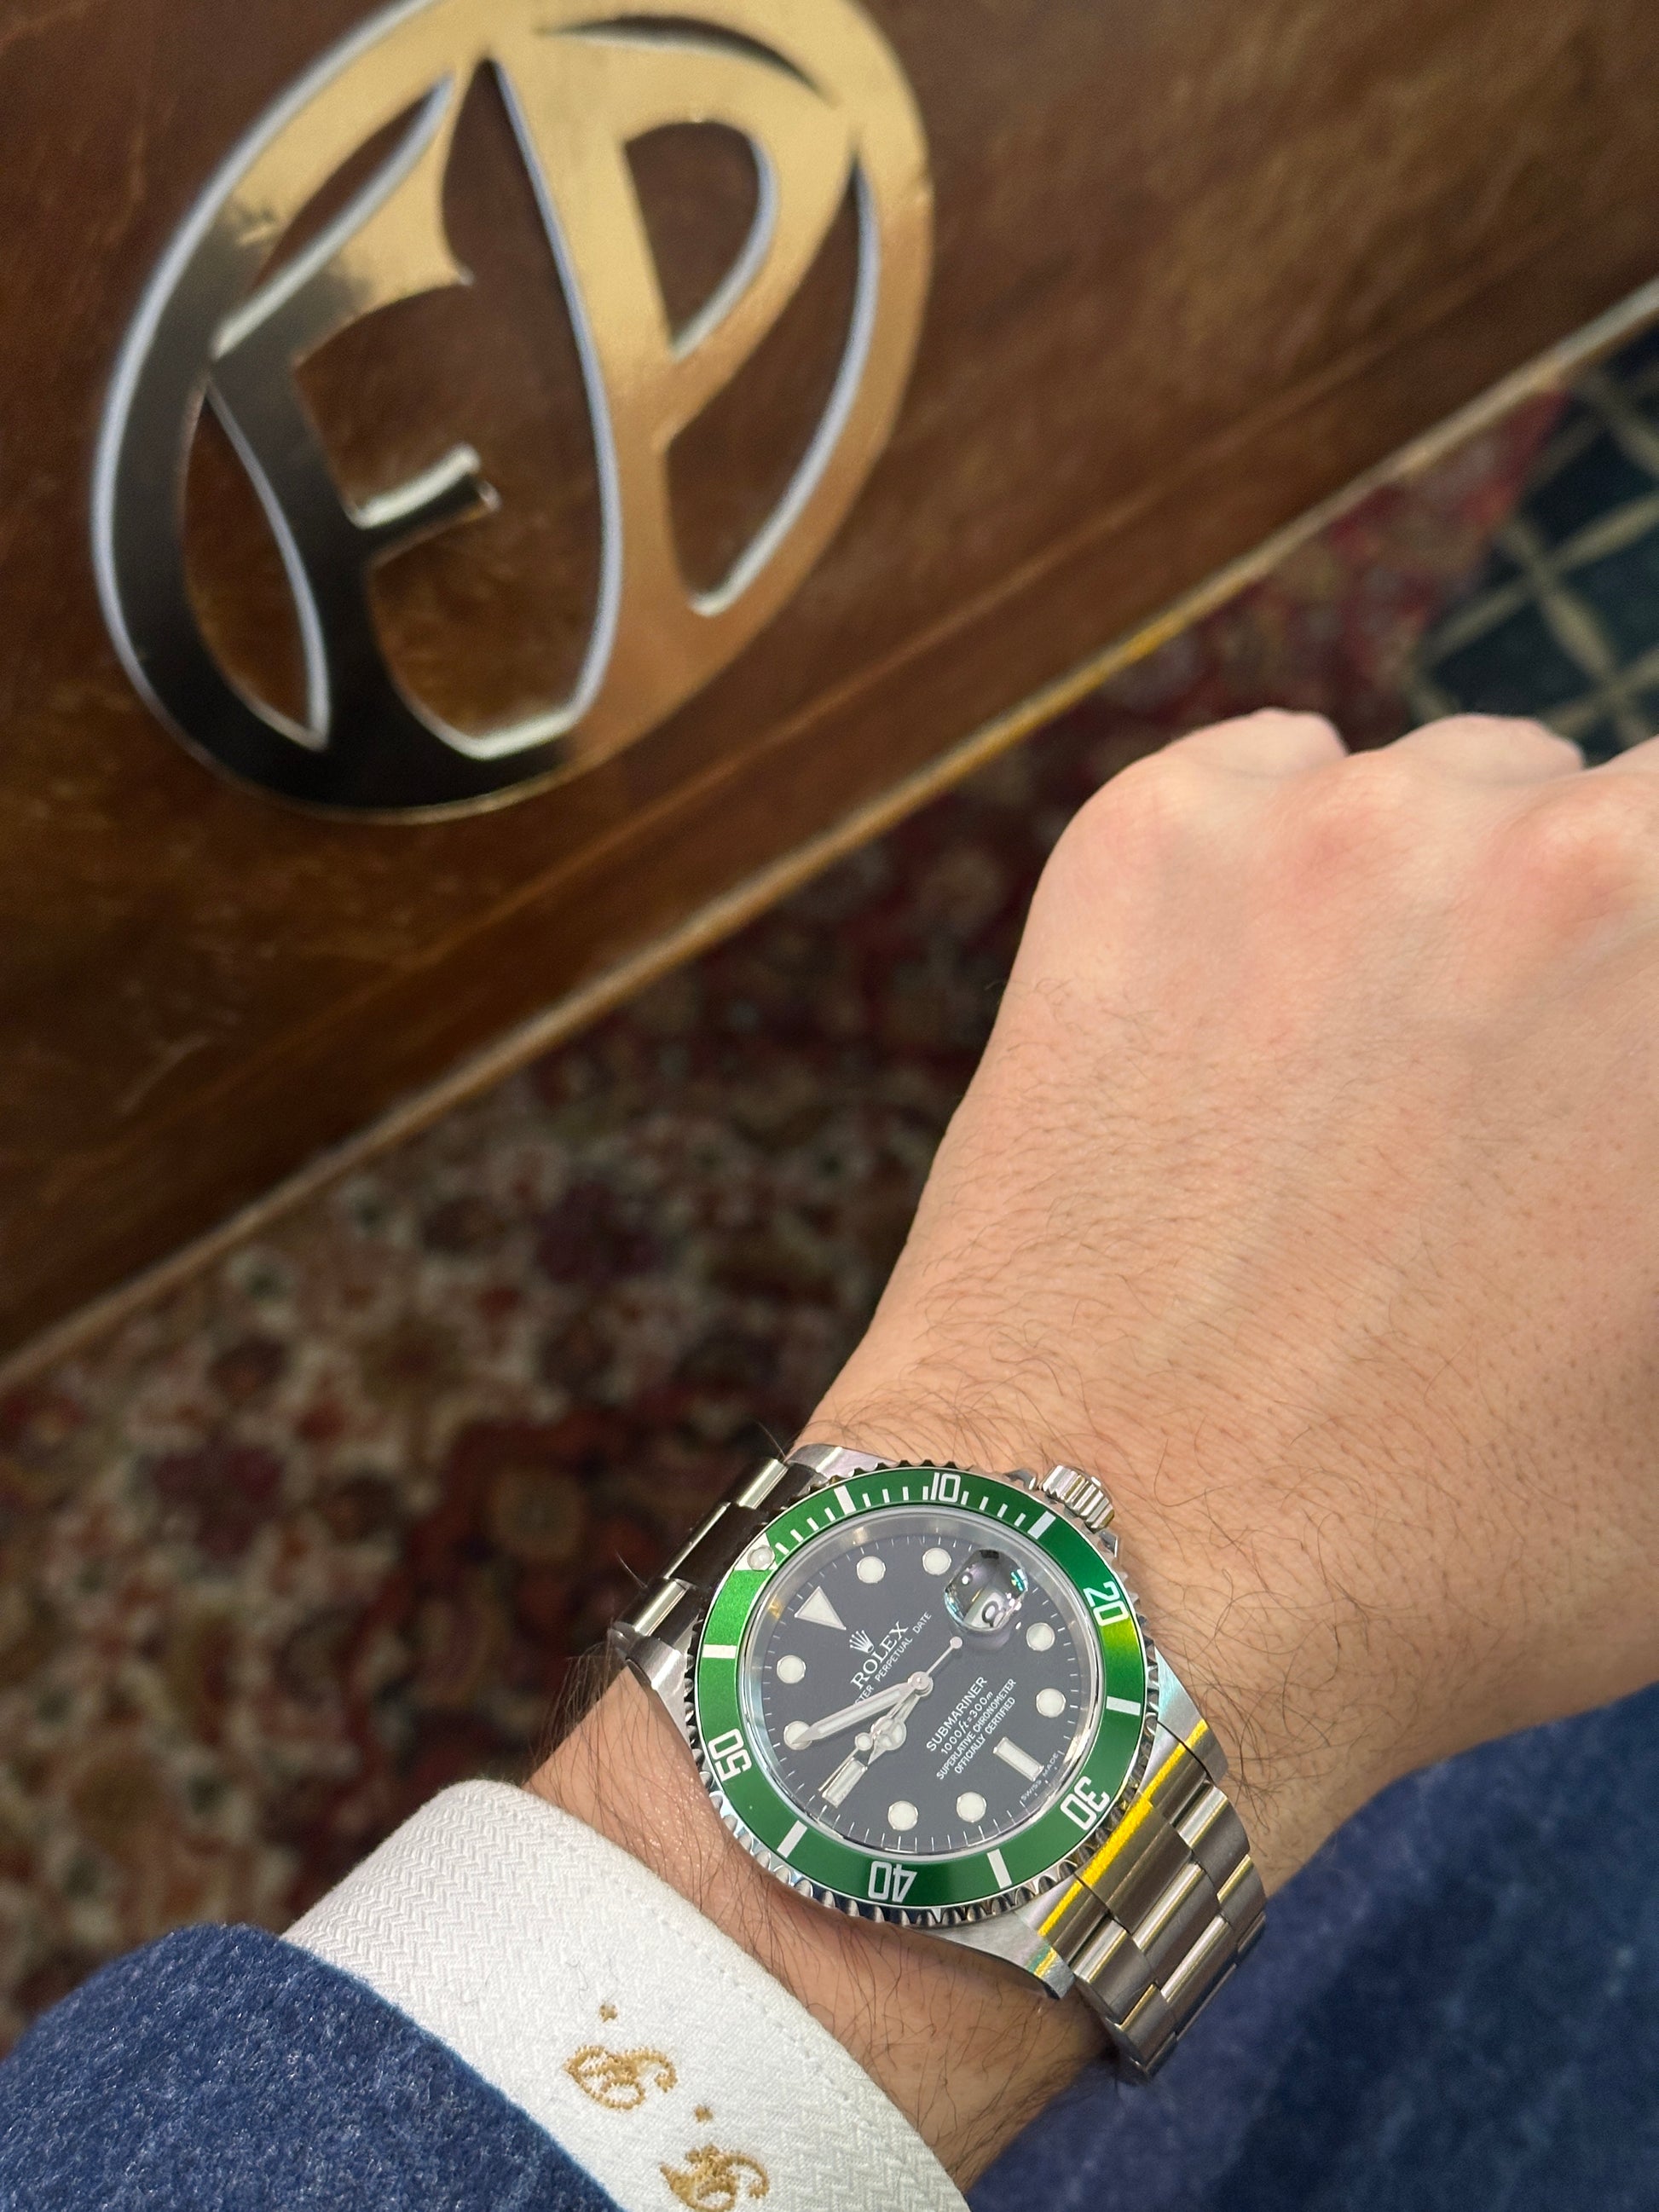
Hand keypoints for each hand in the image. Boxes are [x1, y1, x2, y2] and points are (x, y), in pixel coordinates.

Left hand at [540, 710, 1658, 2184]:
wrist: (1114, 1580)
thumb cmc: (1451, 1550)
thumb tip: (1628, 1139)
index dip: (1638, 1009)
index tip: (1604, 1078)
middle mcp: (1563, 857)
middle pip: (1622, 824)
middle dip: (1595, 948)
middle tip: (1516, 1102)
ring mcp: (1334, 830)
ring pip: (1450, 794)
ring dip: (1441, 905)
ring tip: (1365, 1088)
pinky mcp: (1147, 844)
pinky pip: (1267, 781)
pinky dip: (1272, 876)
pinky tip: (1244, 1031)